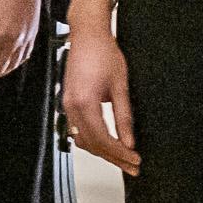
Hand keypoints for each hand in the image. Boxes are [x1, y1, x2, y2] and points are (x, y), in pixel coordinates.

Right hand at [64, 26, 138, 173]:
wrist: (87, 36)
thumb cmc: (104, 54)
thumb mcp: (120, 86)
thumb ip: (124, 117)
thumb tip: (129, 141)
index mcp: (84, 103)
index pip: (102, 139)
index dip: (120, 153)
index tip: (135, 160)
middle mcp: (71, 107)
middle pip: (91, 144)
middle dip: (113, 158)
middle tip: (132, 166)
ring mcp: (67, 105)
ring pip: (82, 139)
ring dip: (102, 151)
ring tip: (122, 158)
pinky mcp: (69, 102)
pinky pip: (77, 129)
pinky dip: (92, 140)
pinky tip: (105, 143)